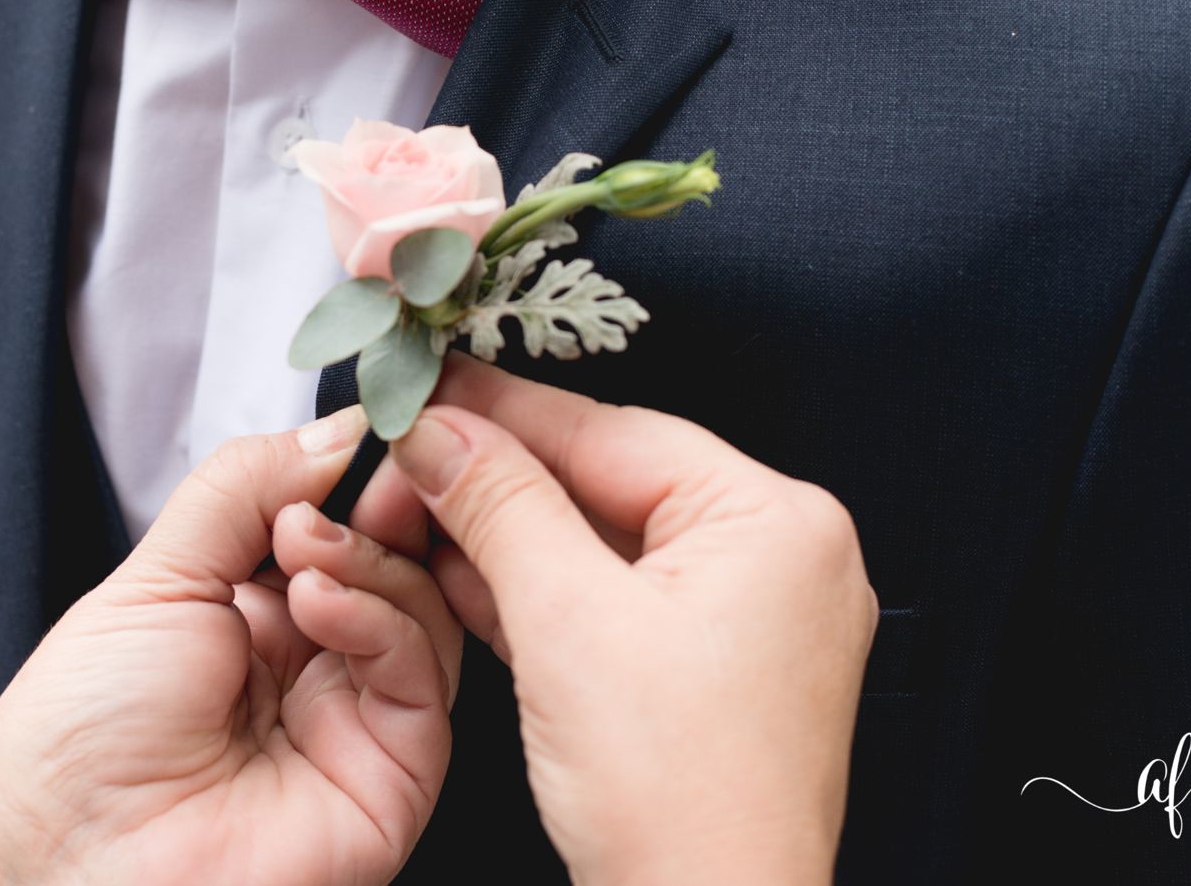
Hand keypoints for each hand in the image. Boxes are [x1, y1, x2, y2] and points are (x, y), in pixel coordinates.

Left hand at [0, 406, 460, 885]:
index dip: (356, 474)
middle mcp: (310, 668)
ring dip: (370, 556)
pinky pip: (420, 678)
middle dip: (383, 503)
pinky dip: (379, 617)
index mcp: (250, 617)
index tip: (373, 425)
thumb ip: (245, 488)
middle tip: (371, 468)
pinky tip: (317, 599)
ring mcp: (354, 723)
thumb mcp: (154, 576)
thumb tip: (338, 425)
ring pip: (421, 611)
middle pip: (395, 563)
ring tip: (302, 545)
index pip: (338, 526)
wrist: (63, 866)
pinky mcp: (392, 777)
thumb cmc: (76, 740)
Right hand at [390, 357, 877, 885]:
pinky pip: (620, 602)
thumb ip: (499, 504)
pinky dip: (546, 592)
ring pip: (607, 544)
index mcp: (776, 523)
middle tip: (408, 456)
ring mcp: (754, 621)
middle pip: (610, 483)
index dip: (503, 411)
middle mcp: (782, 560)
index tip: (426, 388)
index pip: (615, 431)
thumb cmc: (678, 802)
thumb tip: (440, 428)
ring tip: (420, 512)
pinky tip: (469, 577)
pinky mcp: (716, 675)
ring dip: (511, 535)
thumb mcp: (566, 621)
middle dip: (499, 478)